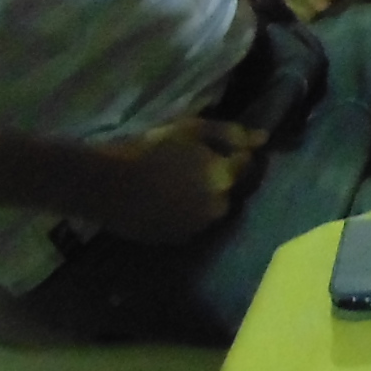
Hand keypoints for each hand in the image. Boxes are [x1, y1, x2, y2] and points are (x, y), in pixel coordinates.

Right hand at [99, 117, 261, 242]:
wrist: (106, 185)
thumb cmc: (149, 149)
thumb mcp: (191, 129)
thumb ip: (231, 134)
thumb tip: (264, 139)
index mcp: (224, 179)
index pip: (247, 164)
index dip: (234, 152)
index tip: (215, 146)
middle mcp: (217, 208)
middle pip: (230, 189)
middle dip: (220, 177)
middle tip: (193, 164)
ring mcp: (198, 227)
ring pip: (212, 207)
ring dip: (204, 196)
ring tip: (177, 182)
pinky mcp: (177, 240)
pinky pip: (193, 223)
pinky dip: (187, 212)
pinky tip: (167, 199)